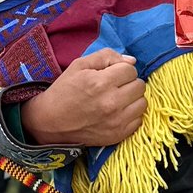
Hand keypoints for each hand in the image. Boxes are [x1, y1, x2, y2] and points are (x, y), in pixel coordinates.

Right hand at [21, 48, 146, 146]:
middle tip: (115, 86)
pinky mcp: (117, 136)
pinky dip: (131, 115)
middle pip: (140, 86)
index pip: (131, 70)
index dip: (121, 70)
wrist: (50, 122)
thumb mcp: (80, 65)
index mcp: (101, 83)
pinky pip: (138, 120)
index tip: (111, 74)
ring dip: (133, 99)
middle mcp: (111, 103)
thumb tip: (131, 61)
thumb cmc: (64, 90)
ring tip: (118, 99)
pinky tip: (118, 112)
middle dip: (129, 82)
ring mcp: (116, 122)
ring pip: (142, 103)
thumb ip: (107, 56)